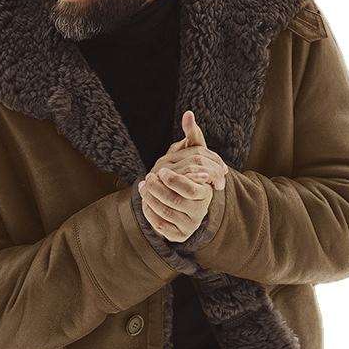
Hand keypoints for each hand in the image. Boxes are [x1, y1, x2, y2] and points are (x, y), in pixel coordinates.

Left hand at [139, 111, 227, 240]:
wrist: (190, 204)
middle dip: (157, 190)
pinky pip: (161, 227)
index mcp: (206, 193)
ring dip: (150, 200)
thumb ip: (193, 136)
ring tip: (142, 188)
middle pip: (175, 201)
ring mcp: (189, 224)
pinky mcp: (179, 235)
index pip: (190, 188)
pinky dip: (150, 215)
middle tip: (146, 179)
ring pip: (165, 214)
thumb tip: (188, 113)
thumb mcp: (194, 155)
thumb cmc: (191, 174)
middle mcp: (200, 211)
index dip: (174, 179)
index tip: (160, 169)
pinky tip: (145, 203)